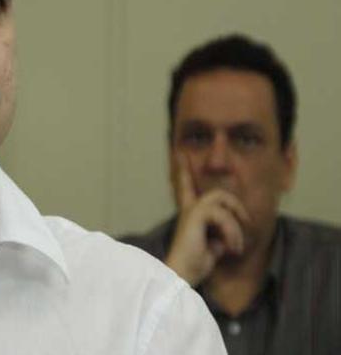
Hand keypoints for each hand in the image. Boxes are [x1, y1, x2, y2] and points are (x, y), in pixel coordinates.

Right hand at [165, 154, 249, 285]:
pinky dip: (231, 232)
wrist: (182, 273)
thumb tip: (225, 239)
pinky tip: (229, 248)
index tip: (181, 154)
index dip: (183, 171)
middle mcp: (189, 210)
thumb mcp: (212, 248)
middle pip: (217, 194)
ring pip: (222, 200)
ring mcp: (191, 211)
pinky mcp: (195, 215)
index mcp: (190, 216)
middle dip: (236, 208)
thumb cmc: (194, 265)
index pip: (186, 188)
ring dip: (235, 226)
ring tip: (236, 247)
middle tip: (246, 228)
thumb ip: (219, 237)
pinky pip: (222, 215)